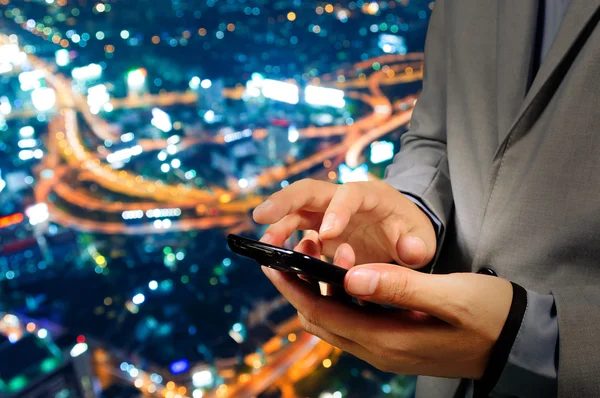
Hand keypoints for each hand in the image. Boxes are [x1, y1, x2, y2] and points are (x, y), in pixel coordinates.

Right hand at [253, 179, 435, 267]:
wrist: (402, 234)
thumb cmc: (411, 233)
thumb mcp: (422, 240)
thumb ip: (417, 246)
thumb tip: (408, 252)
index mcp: (371, 195)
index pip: (349, 196)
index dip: (336, 212)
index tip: (326, 235)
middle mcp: (343, 200)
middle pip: (309, 191)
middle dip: (284, 201)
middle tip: (261, 215)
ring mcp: (327, 214)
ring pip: (297, 212)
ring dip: (278, 225)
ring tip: (265, 245)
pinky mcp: (319, 230)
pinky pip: (298, 233)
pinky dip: (287, 244)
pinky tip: (282, 261)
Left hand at [262, 241, 512, 378]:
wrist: (516, 343)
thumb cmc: (490, 316)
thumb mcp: (450, 296)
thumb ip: (400, 286)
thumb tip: (351, 276)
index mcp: (387, 340)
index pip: (324, 315)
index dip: (295, 288)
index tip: (272, 262)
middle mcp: (379, 349)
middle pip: (321, 321)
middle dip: (296, 289)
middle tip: (279, 257)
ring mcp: (385, 348)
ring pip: (334, 322)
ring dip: (314, 293)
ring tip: (303, 259)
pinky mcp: (393, 341)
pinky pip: (351, 322)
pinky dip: (336, 299)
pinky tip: (336, 276)